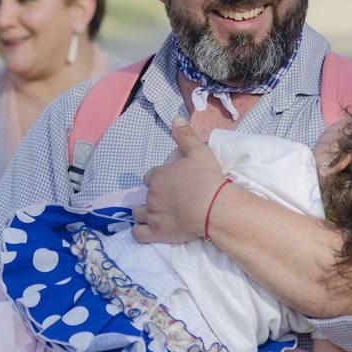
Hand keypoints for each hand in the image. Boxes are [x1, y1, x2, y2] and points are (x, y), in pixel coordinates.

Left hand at [131, 118, 224, 243]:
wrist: (213, 206)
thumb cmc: (207, 178)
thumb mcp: (199, 151)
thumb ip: (185, 135)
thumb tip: (176, 118)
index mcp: (159, 175)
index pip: (151, 176)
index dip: (158, 179)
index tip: (169, 183)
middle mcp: (152, 194)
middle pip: (145, 195)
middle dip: (153, 197)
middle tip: (168, 200)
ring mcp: (152, 214)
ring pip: (138, 213)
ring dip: (144, 214)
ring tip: (156, 215)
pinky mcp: (156, 233)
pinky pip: (139, 234)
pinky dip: (140, 233)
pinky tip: (147, 231)